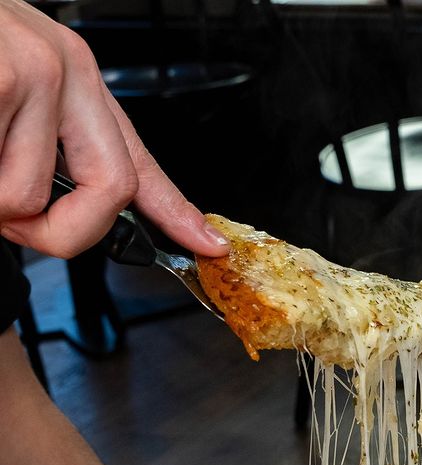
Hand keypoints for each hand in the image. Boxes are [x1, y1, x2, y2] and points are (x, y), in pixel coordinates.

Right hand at [0, 0, 228, 258]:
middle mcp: (60, 69)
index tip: (207, 244)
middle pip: (110, 193)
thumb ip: (45, 142)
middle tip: (13, 225)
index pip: (137, 158)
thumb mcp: (7, 83)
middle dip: (58, 233)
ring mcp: (26, 71)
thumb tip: (65, 211)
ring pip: (25, 197)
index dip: (178, 211)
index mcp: (69, 73)